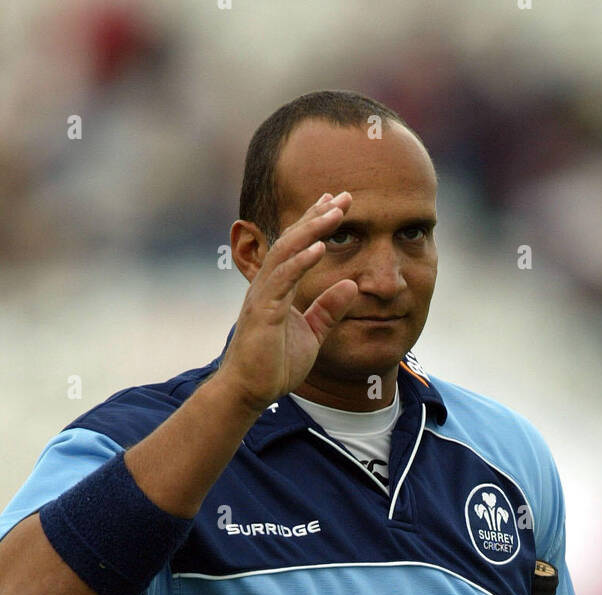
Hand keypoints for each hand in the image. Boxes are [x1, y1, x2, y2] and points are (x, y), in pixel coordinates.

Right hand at [217, 191, 358, 412]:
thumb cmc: (275, 365)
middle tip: (344, 196)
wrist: (251, 392)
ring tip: (335, 212)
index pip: (298, 246)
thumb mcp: (312, 334)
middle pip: (293, 240)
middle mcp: (268, 284)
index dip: (317, 223)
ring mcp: (263, 296)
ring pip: (286, 252)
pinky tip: (319, 248)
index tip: (338, 204)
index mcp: (278, 288)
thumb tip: (350, 286)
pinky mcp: (263, 312)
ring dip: (312, 230)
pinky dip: (301, 262)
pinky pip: (283, 280)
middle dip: (318, 216)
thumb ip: (329, 310)